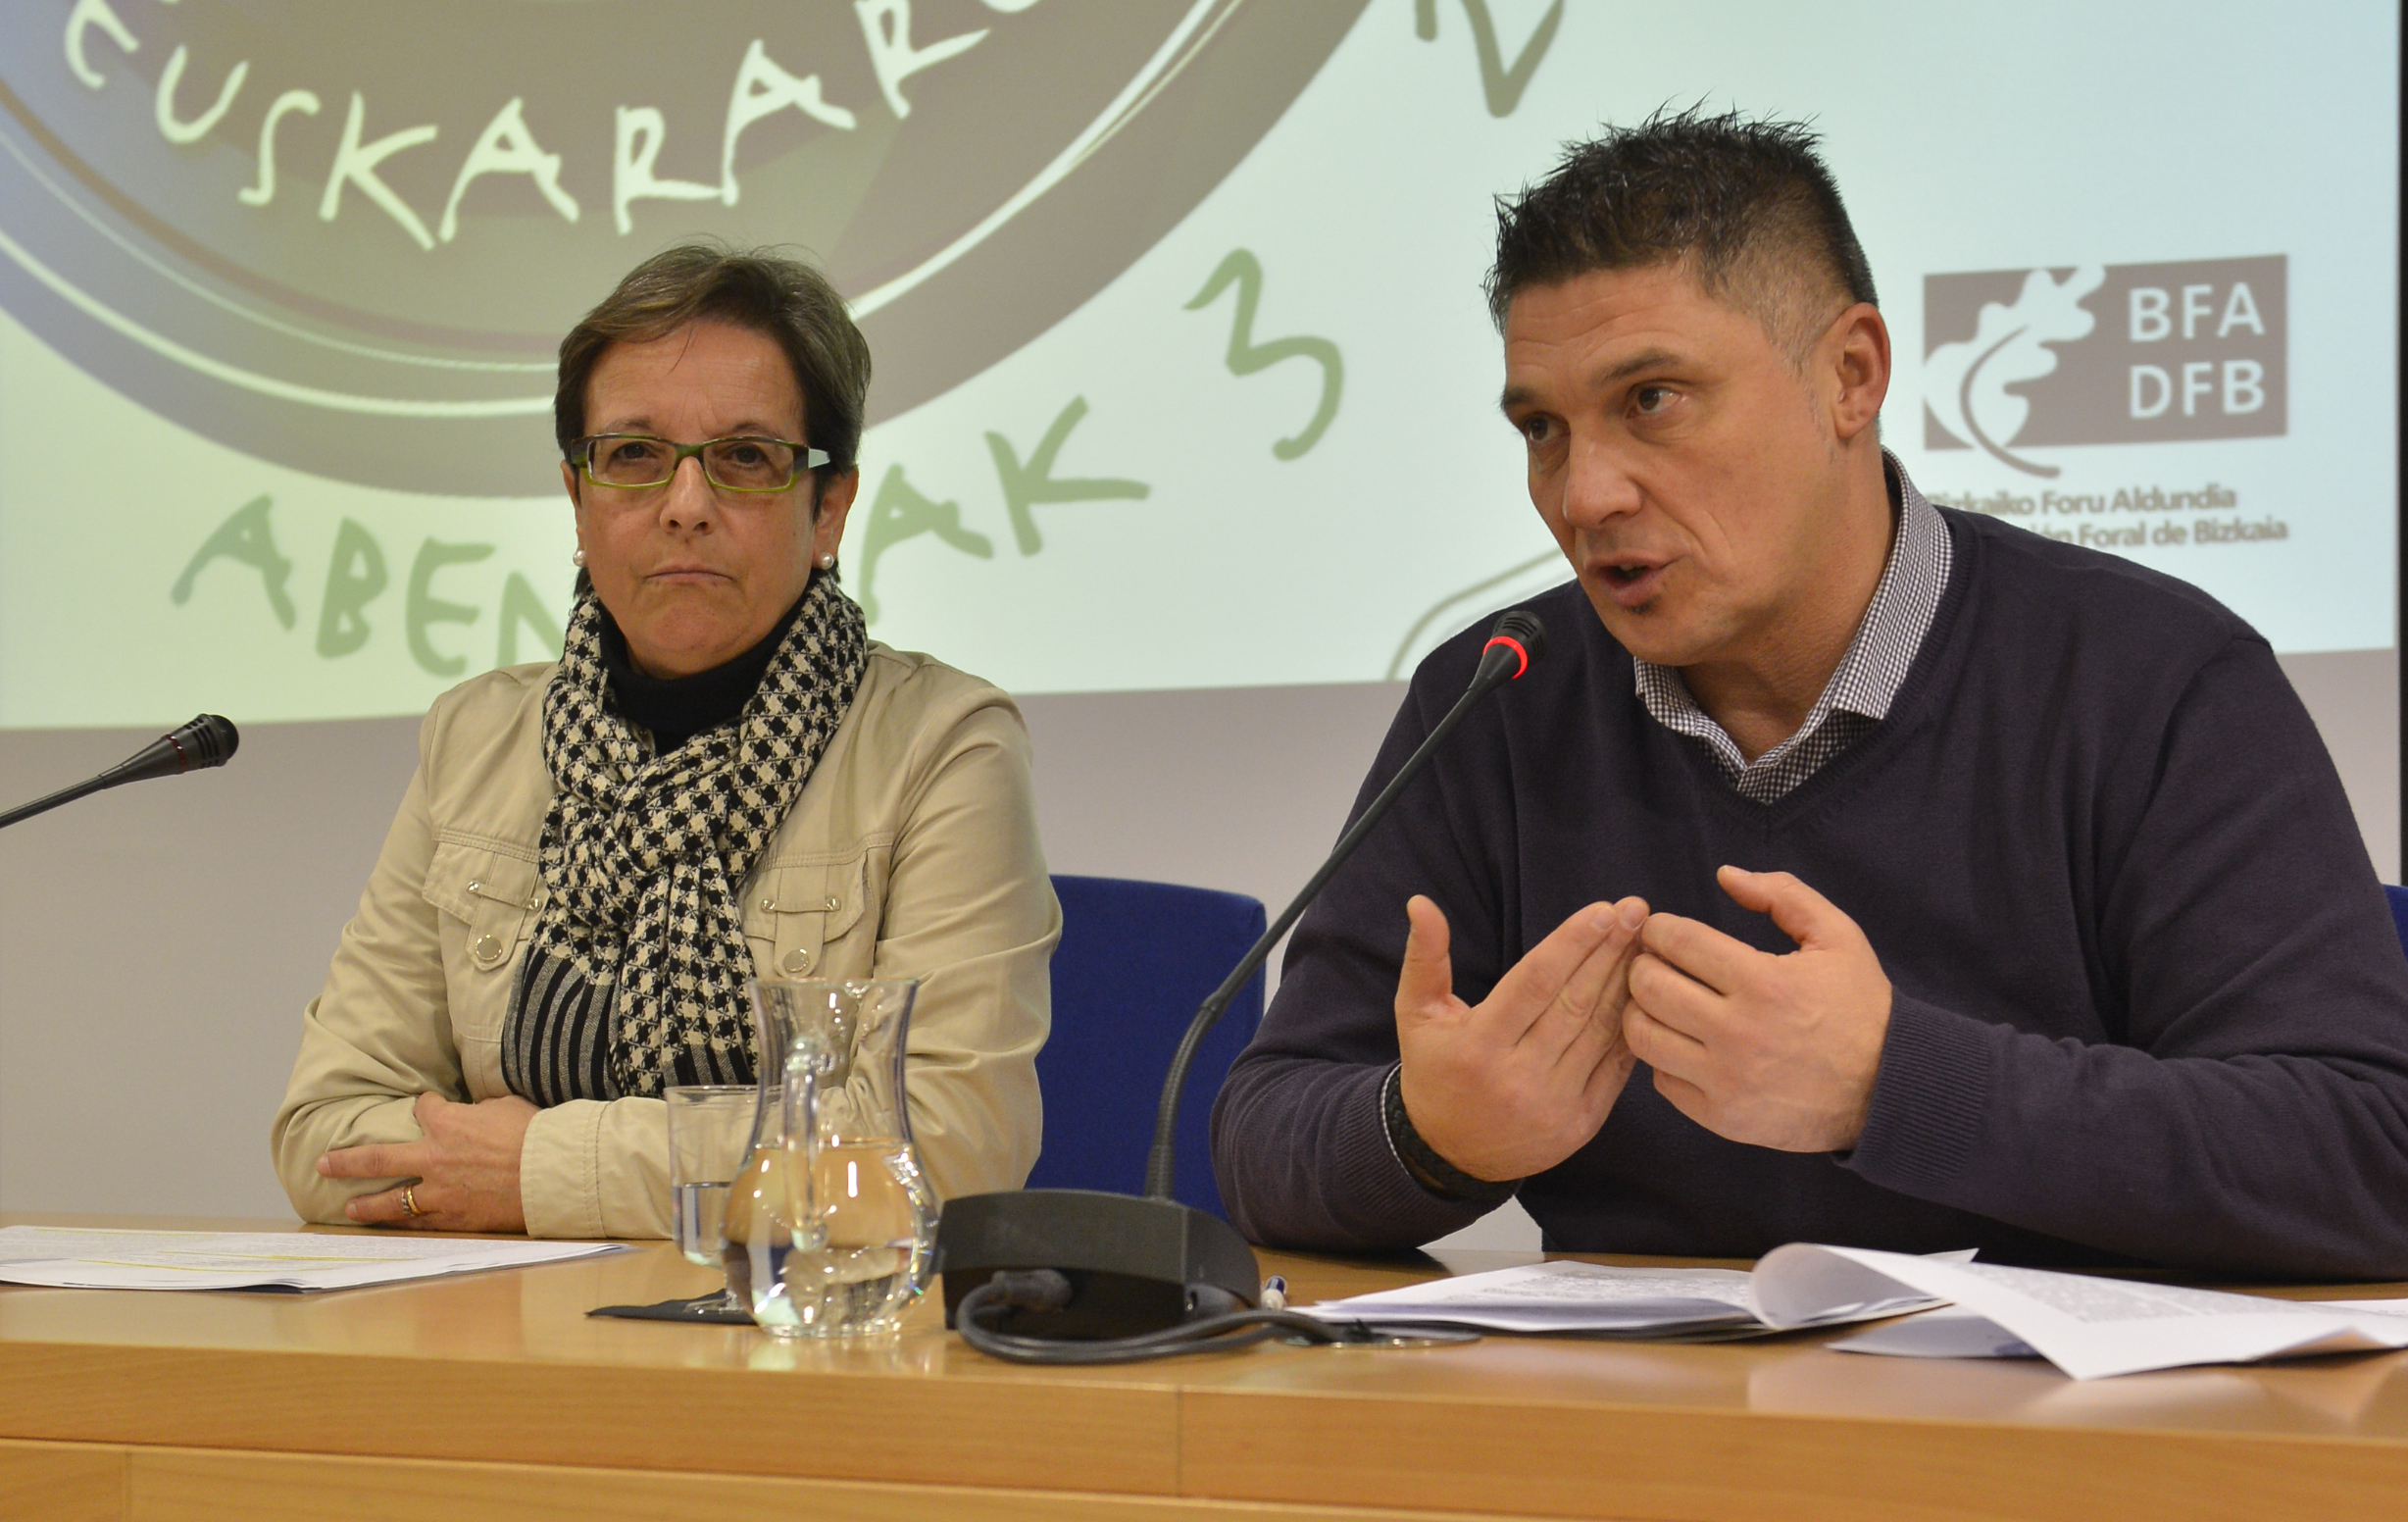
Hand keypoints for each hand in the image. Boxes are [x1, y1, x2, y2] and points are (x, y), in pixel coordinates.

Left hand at [317, 1093, 539, 1231]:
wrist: (550, 1171)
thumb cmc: (535, 1134)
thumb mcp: (506, 1107)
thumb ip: (481, 1111)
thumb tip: (476, 1115)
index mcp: (447, 1123)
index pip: (423, 1108)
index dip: (423, 1105)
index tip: (424, 1106)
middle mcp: (433, 1158)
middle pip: (378, 1159)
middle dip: (347, 1161)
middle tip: (323, 1164)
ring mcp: (440, 1192)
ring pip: (392, 1201)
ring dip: (367, 1204)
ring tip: (349, 1207)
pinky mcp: (455, 1218)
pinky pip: (420, 1224)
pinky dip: (404, 1225)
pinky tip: (392, 1227)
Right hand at [1394, 893, 1647, 1181]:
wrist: (1450, 1155)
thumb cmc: (1434, 1072)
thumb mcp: (1416, 1015)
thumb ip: (1424, 958)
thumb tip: (1421, 902)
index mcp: (1479, 1046)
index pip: (1534, 983)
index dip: (1571, 944)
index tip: (1604, 911)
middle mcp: (1519, 1077)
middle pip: (1575, 1002)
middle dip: (1609, 952)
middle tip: (1638, 912)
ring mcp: (1555, 1105)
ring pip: (1600, 1032)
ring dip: (1627, 983)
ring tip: (1646, 944)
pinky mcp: (1581, 1124)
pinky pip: (1614, 1068)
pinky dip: (1631, 1028)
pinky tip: (1647, 995)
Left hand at [1625, 866, 1891, 1151]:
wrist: (1890, 1088)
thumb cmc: (1860, 1007)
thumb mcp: (1837, 937)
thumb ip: (1782, 895)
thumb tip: (1724, 874)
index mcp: (1765, 983)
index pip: (1679, 942)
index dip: (1660, 929)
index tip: (1662, 931)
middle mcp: (1740, 1033)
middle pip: (1649, 987)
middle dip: (1643, 965)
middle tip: (1655, 963)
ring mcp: (1728, 1080)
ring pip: (1642, 1036)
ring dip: (1642, 1011)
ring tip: (1661, 1002)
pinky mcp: (1723, 1117)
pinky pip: (1661, 1080)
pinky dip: (1662, 1058)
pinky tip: (1682, 1043)